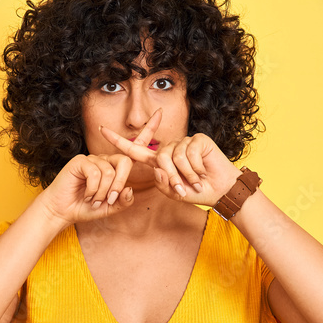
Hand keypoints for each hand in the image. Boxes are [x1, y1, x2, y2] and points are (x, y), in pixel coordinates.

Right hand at [36, 112, 161, 226]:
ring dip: (103, 192)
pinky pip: (95, 173)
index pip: (135, 147)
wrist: (63, 211)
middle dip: (120, 183)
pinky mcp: (80, 161)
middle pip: (125, 161)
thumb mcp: (110, 208)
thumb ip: (123, 201)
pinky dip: (94, 189)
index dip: (148, 130)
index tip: (160, 112)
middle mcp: (105, 159)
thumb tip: (129, 189)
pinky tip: (87, 195)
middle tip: (110, 200)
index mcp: (115, 167)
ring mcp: (92, 158)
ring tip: (94, 200)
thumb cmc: (86, 208)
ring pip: (110, 172)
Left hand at [99, 123, 242, 206]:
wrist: (221, 191)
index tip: (101, 129)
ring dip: (186, 175)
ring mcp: (184, 142)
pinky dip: (195, 168)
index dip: (118, 141)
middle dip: (172, 177)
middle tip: (185, 189)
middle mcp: (170, 149)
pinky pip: (189, 153)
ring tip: (197, 181)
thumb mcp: (174, 192)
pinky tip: (203, 172)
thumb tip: (157, 168)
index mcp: (160, 161)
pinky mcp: (198, 139)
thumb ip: (162, 182)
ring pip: (174, 157)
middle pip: (160, 158)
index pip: (135, 150)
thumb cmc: (197, 193)